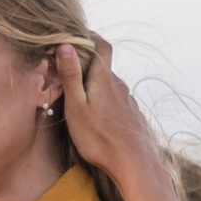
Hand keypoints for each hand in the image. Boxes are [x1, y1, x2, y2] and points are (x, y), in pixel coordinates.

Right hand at [49, 37, 159, 183]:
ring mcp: (128, 101)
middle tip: (68, 72)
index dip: (90, 36)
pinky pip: (117, 101)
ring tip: (80, 100)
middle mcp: (119, 86)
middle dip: (87, 66)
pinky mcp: (133, 116)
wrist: (134, 164)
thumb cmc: (100, 138)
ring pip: (109, 86)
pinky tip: (98, 118)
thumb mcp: (77, 107)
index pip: (101, 46)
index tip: (76, 36)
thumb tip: (66, 44)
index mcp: (104, 80)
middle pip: (103, 67)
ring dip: (95, 86)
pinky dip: (105, 102)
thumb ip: (71, 76)